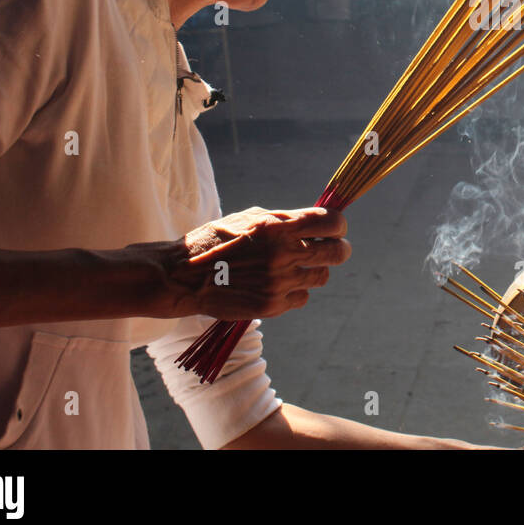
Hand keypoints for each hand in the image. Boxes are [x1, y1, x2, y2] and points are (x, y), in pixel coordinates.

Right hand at [166, 206, 349, 319]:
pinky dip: (296, 291)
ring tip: (295, 266)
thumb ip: (286, 220)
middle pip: (338, 252)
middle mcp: (283, 254)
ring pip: (322, 276)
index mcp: (279, 227)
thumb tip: (319, 222)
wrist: (184, 276)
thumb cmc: (217, 240)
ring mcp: (279, 282)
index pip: (333, 222)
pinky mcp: (272, 305)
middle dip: (339, 248)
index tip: (334, 228)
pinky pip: (302, 297)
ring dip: (314, 270)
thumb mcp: (251, 218)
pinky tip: (279, 284)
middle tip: (332, 248)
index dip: (338, 225)